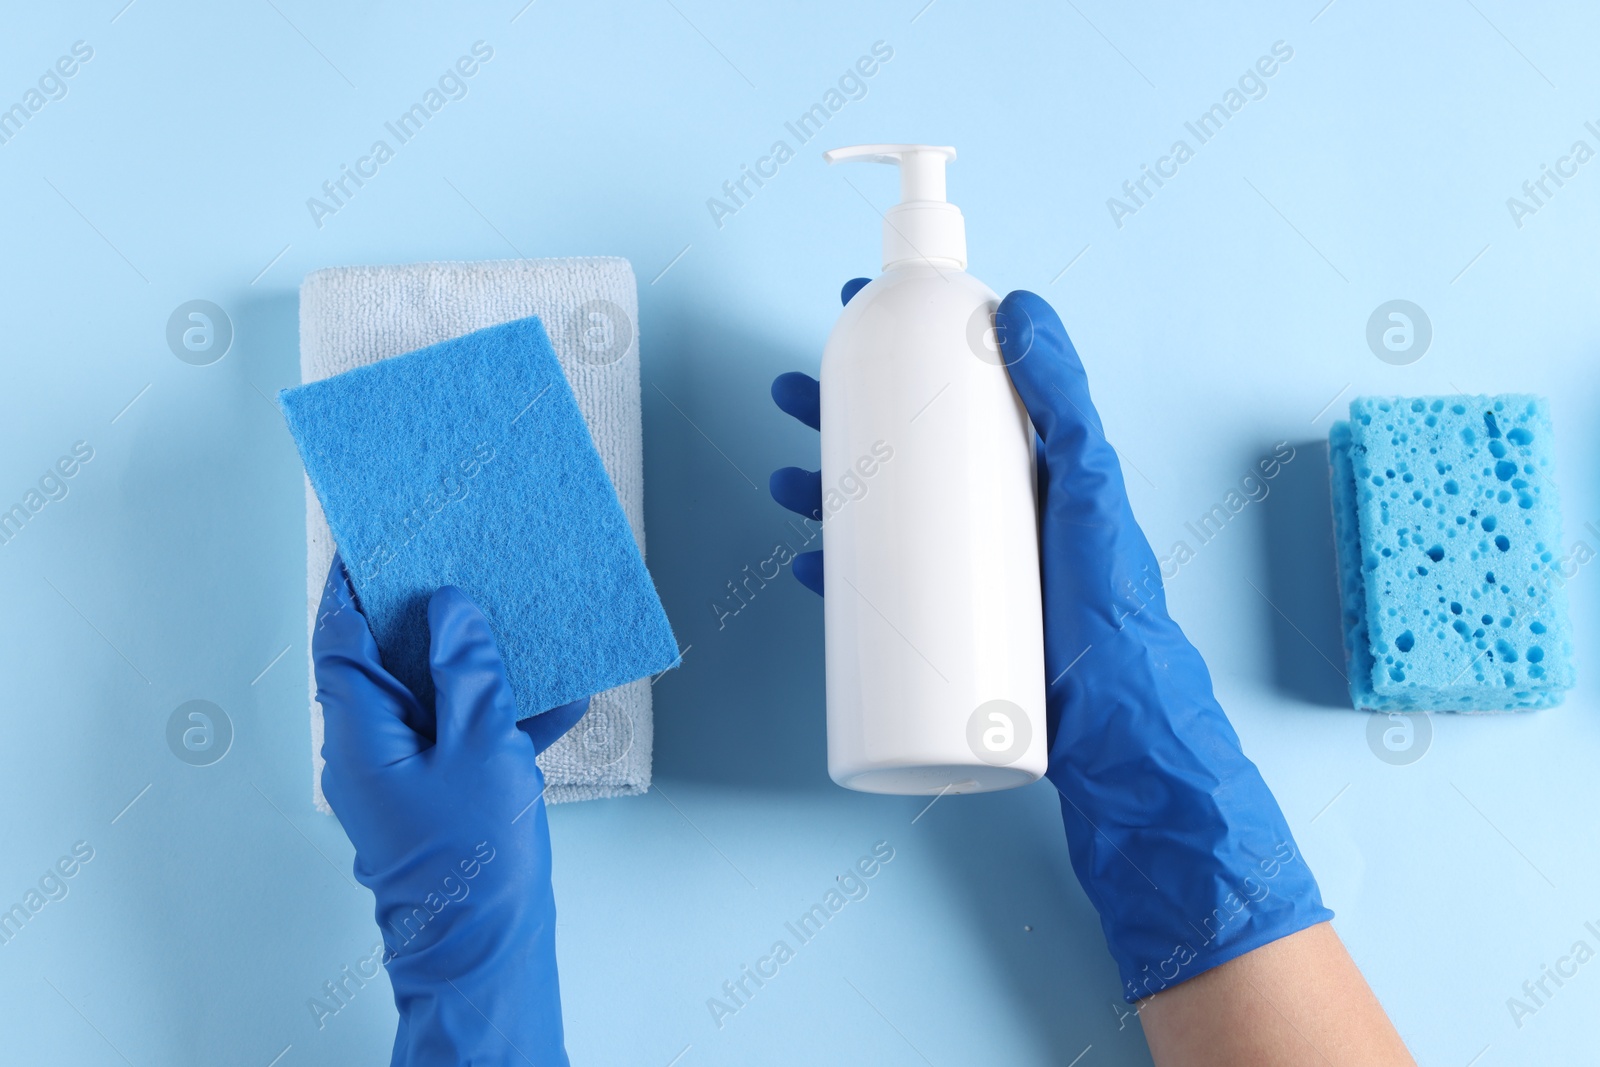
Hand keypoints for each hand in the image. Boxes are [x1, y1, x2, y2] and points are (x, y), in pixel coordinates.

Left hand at [315, 554, 587, 1065]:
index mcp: (361, 736)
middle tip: (455, 565)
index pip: (340, 642)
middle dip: (423, 616)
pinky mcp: (441, 800)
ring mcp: (405, 780)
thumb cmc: (473, 861)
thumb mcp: (480, 747)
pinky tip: (559, 700)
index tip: (373, 542)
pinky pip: (465, 740)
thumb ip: (467, 671)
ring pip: (433, 700)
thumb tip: (450, 608)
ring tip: (515, 622)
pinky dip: (502, 720)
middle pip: (386, 666)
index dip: (352, 587)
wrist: (488, 954)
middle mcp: (371, 754)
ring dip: (474, 666)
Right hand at [770, 285, 1329, 1002]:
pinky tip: (809, 563)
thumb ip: (1063, 399)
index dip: (903, 345)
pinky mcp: (945, 624)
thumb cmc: (1112, 606)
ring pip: (880, 512)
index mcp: (1029, 465)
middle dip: (841, 416)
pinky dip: (840, 572)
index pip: (957, 386)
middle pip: (904, 445)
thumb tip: (1022, 306)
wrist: (1112, 730)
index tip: (858, 311)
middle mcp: (993, 509)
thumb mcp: (1089, 487)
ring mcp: (966, 567)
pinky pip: (877, 589)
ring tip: (787, 479)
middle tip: (793, 395)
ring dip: (826, 489)